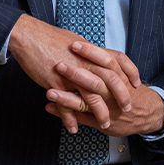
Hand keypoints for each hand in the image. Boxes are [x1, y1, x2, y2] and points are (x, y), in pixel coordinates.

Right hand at [8, 15, 138, 130]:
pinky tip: (74, 127)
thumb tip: (94, 52)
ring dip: (100, 113)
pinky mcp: (56, 83)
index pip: (118, 60)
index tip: (135, 83)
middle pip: (111, 81)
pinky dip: (70, 119)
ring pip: (92, 97)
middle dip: (121, 97)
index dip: (130, 72)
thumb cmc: (47, 37)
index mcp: (90, 51)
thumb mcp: (73, 39)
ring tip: (105, 124)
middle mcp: (84, 62)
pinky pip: (66, 105)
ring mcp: (71, 74)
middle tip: (125, 109)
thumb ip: (86, 49)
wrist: (27, 37)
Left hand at [43, 42, 163, 136]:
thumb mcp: (122, 72)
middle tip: (59, 65)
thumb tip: (81, 40)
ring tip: (49, 91)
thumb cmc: (132, 90)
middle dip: (77, 73)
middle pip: (96, 81)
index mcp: (119, 76)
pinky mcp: (100, 121)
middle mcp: (113, 92)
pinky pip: (81, 118)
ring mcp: (106, 108)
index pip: (107, 61)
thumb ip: (103, 60)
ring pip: (86, 102)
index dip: (91, 52)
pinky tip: (49, 107)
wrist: (148, 114)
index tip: (74, 43)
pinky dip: (64, 113)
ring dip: (66, 97)